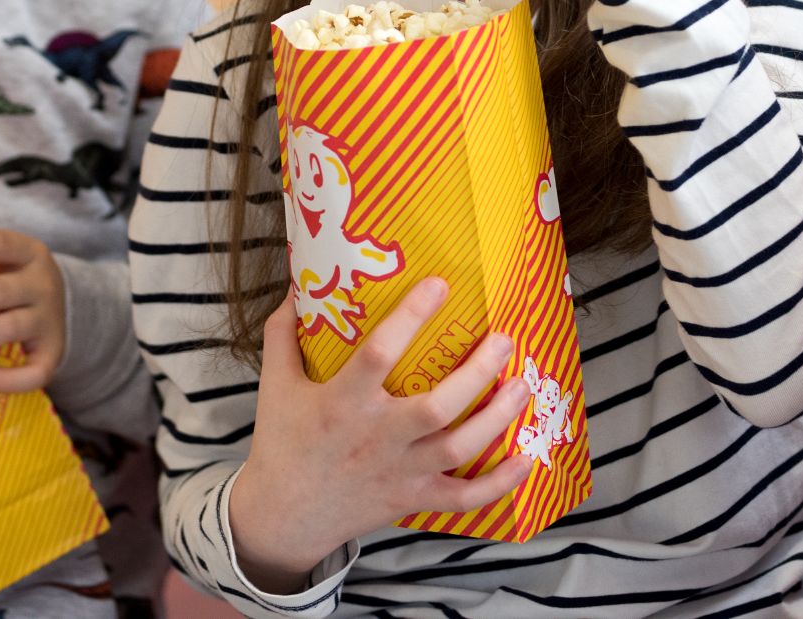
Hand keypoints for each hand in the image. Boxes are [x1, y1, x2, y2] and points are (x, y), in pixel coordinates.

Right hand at [226, 279, 530, 592]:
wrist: (284, 518)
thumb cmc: (283, 443)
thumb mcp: (275, 385)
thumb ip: (284, 334)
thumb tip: (298, 286)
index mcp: (341, 403)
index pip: (378, 354)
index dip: (410, 318)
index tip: (439, 284)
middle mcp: (377, 438)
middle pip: (438, 406)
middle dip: (478, 372)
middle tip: (504, 339)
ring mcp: (400, 472)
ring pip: (460, 447)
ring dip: (498, 418)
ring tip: (523, 386)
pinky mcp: (414, 500)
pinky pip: (466, 497)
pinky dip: (500, 483)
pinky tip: (527, 457)